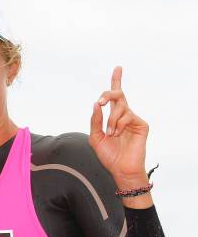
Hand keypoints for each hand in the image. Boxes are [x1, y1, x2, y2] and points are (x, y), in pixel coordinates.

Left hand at [89, 67, 148, 187]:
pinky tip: (118, 134)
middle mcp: (124, 115)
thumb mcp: (95, 137)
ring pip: (120, 107)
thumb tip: (96, 104)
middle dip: (108, 94)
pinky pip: (127, 116)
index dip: (116, 81)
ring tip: (111, 134)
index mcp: (113, 117)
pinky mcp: (141, 124)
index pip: (115, 96)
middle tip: (101, 101)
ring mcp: (133, 119)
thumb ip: (95, 121)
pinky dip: (119, 125)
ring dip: (111, 120)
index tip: (118, 68)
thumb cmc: (109, 155)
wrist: (121, 169)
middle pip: (118, 95)